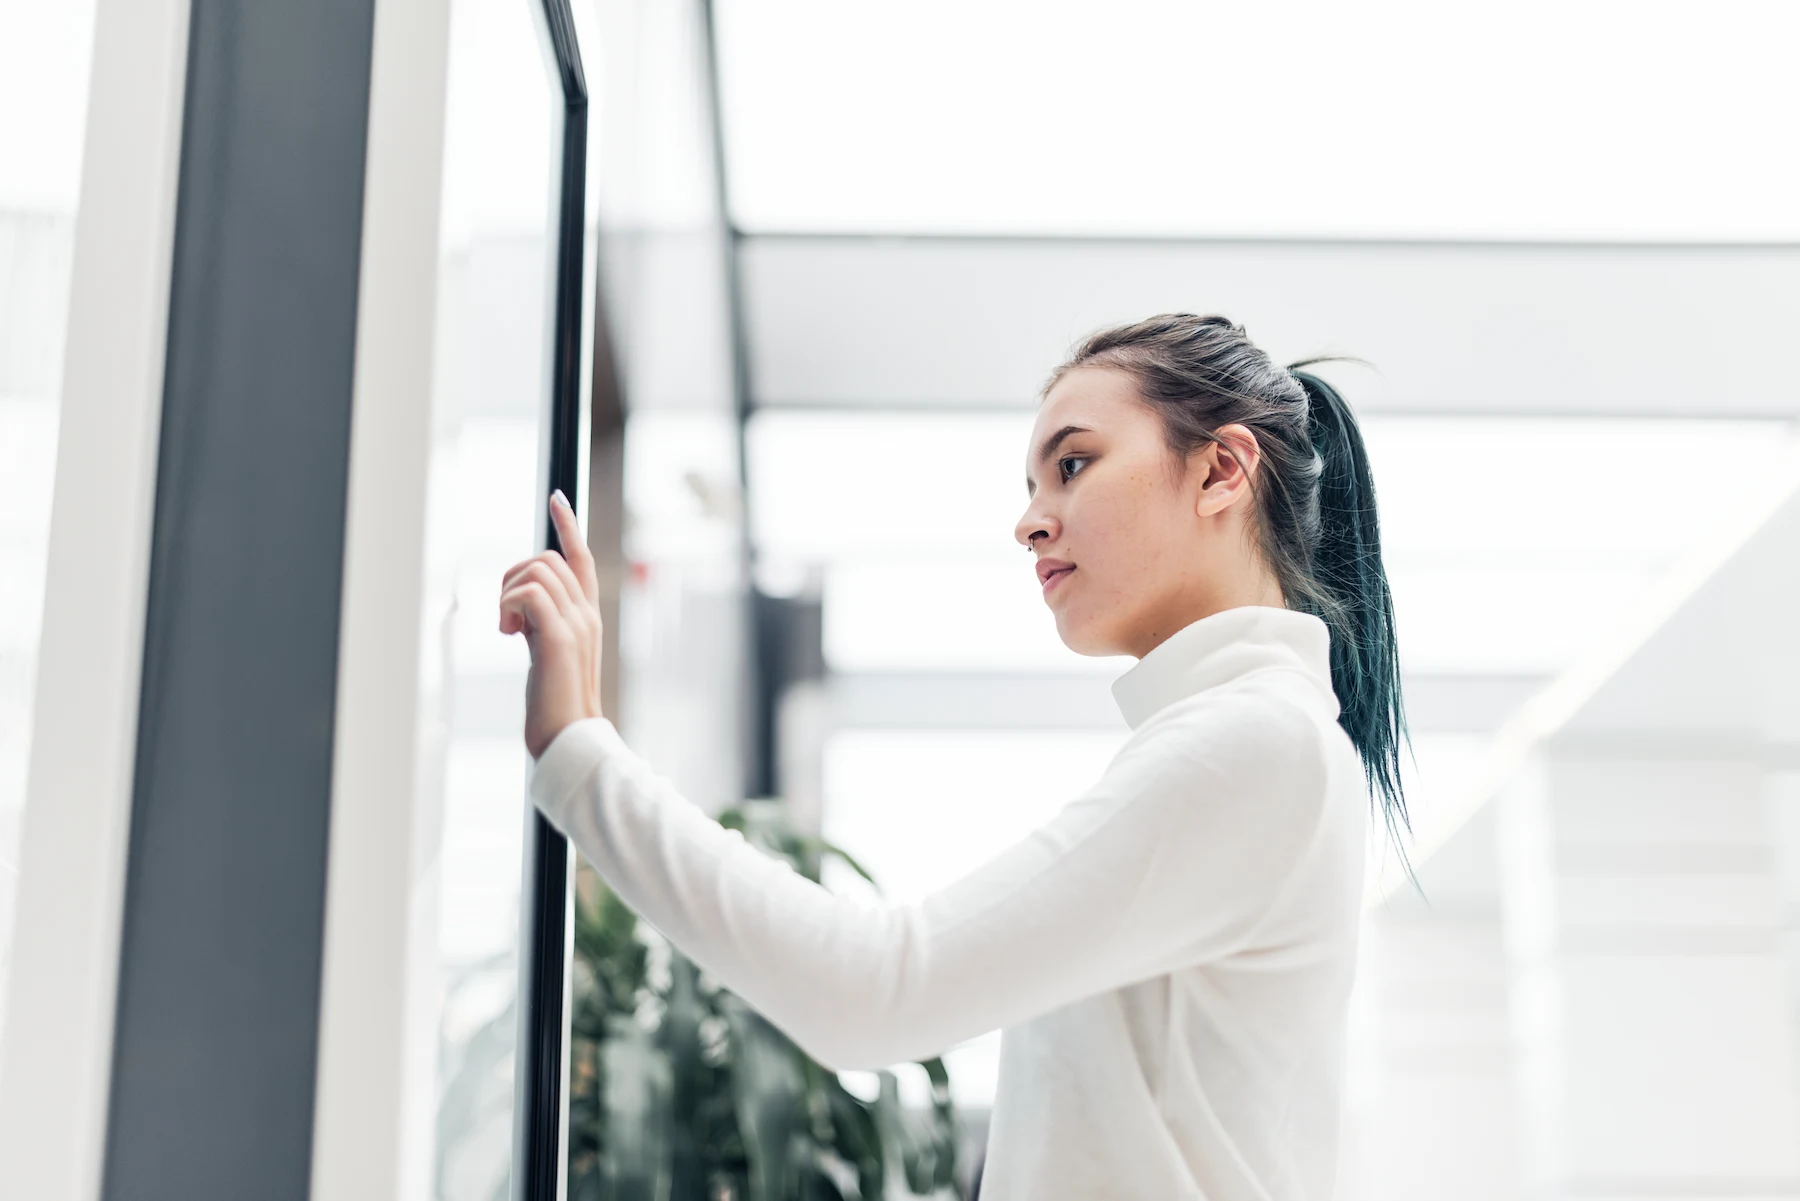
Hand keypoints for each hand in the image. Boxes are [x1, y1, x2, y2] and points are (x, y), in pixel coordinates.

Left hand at [498, 489, 603, 757]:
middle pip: (548, 558)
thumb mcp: (549, 656)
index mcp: (587, 617)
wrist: (571, 740)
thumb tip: (518, 609)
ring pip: (536, 570)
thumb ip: (542, 627)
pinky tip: (509, 634)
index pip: (580, 558)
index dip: (568, 526)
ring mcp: (576, 624)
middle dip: (514, 575)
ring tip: (509, 629)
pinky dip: (509, 606)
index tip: (557, 498)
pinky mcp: (559, 637)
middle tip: (506, 618)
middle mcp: (587, 614)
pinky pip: (529, 593)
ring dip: (508, 593)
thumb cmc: (556, 707)